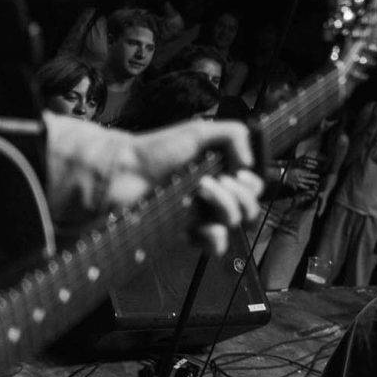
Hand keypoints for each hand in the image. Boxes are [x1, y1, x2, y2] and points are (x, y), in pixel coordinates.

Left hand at [112, 119, 263, 254]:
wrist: (123, 173)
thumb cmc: (155, 151)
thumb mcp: (198, 131)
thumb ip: (233, 135)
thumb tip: (250, 162)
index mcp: (219, 172)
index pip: (252, 186)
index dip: (251, 183)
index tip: (238, 172)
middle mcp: (214, 195)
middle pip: (250, 207)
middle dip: (240, 194)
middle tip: (219, 180)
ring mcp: (201, 215)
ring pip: (235, 223)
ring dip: (224, 205)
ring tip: (200, 190)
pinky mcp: (188, 232)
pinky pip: (215, 245)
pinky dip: (213, 236)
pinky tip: (200, 223)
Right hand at [287, 157, 322, 200]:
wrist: (282, 175)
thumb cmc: (288, 169)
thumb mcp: (296, 167)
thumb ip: (302, 169)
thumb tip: (309, 170)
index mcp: (300, 173)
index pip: (309, 175)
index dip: (314, 176)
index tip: (318, 176)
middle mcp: (299, 178)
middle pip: (308, 180)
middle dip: (314, 180)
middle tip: (318, 181)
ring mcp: (297, 182)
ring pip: (305, 184)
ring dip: (310, 184)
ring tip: (315, 184)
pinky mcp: (294, 185)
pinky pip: (300, 187)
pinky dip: (304, 187)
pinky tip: (308, 187)